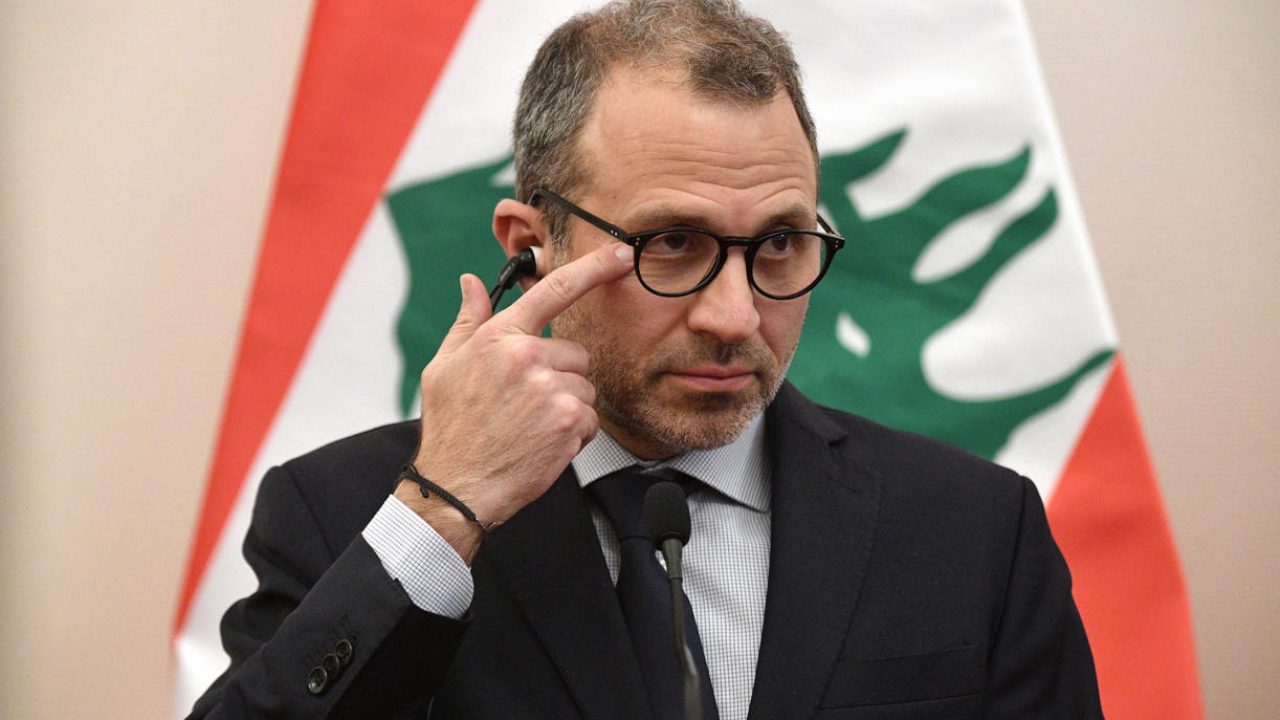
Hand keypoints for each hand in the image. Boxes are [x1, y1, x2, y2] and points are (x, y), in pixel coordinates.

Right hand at [396, 243, 633, 560]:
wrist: (456, 486)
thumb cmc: (451, 428)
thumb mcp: (446, 367)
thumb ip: (468, 321)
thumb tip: (472, 282)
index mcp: (499, 337)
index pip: (554, 289)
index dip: (593, 268)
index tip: (619, 254)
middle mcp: (527, 357)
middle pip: (575, 353)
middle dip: (560, 375)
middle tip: (527, 402)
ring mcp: (550, 389)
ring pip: (584, 387)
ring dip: (567, 406)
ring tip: (530, 425)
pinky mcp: (568, 421)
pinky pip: (590, 418)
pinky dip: (574, 433)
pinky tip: (542, 443)